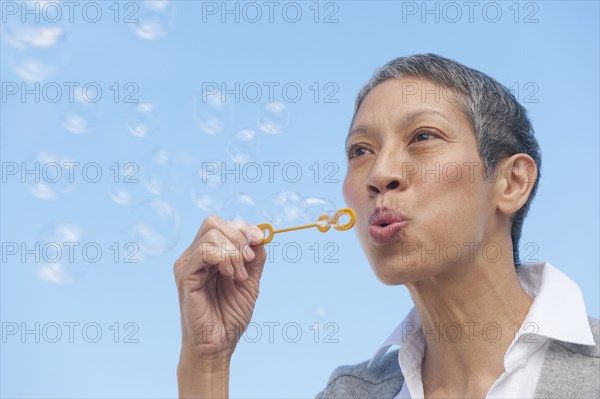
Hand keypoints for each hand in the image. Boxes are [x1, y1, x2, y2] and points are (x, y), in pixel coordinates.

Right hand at [174, 216, 266, 361]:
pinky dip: (224, 258)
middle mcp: (195, 255)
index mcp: (209, 254)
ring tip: (239, 275)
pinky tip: (230, 275)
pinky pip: (204, 251)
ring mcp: (188, 264)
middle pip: (213, 222)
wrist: (218, 345)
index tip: (259, 240)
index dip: (243, 227)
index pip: (222, 224)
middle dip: (238, 236)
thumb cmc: (230, 316)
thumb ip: (254, 257)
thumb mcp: (250, 281)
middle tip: (248, 260)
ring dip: (234, 251)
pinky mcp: (185, 275)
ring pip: (211, 233)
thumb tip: (259, 236)